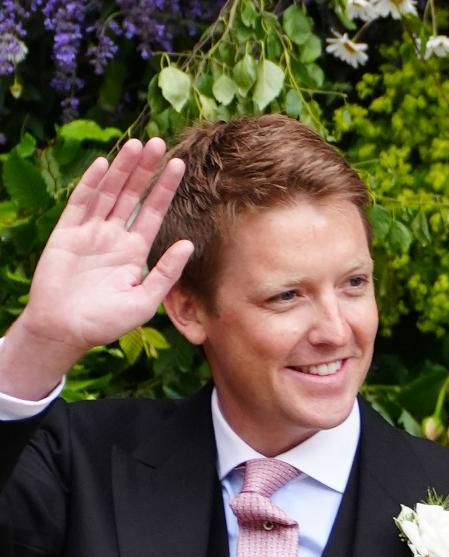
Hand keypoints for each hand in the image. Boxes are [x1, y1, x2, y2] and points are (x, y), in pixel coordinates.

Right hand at [0, 138, 194, 397]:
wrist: (66, 330)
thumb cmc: (106, 322)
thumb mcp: (145, 300)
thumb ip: (166, 272)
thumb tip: (189, 245)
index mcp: (134, 252)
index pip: (153, 213)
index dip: (164, 189)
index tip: (179, 165)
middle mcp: (114, 237)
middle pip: (132, 196)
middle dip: (145, 170)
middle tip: (158, 142)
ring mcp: (90, 232)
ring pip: (109, 192)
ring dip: (122, 169)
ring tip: (137, 144)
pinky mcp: (67, 233)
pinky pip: (81, 203)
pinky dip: (92, 184)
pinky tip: (104, 165)